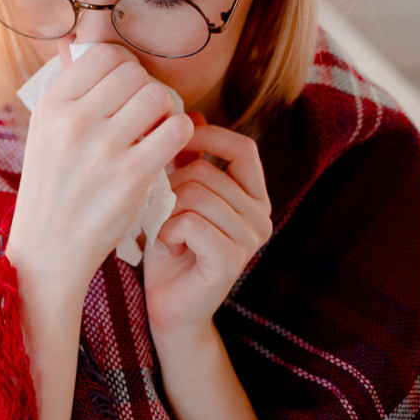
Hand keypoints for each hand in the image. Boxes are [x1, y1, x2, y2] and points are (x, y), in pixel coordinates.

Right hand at [6, 40, 193, 299]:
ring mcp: (102, 148)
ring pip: (158, 96)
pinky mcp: (131, 176)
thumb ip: (65, 89)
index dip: (124, 68)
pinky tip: (168, 149)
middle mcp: (73, 121)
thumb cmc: (50, 190)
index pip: (103, 56)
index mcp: (51, 106)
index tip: (127, 90)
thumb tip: (76, 42)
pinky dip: (180, 134)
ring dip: (166, 110)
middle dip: (148, 89)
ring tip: (157, 130)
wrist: (47, 251)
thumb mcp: (44, 134)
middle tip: (146, 114)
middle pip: (134, 74)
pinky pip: (175, 131)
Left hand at [143, 122, 273, 343]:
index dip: (208, 136)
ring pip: (195, 195)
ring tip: (163, 231)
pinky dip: (167, 231)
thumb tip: (188, 113)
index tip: (174, 141)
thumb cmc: (169, 246)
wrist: (170, 306)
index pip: (243, 148)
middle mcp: (261, 215)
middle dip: (169, 185)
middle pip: (206, 171)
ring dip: (165, 211)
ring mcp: (250, 240)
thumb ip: (184, 159)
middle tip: (158, 210)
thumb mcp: (176, 195)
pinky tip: (168, 247)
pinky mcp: (230, 261)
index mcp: (254, 196)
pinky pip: (190, 223)